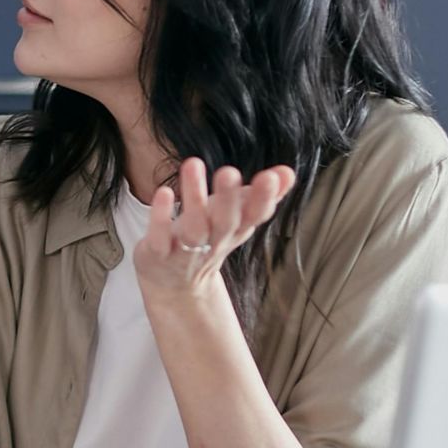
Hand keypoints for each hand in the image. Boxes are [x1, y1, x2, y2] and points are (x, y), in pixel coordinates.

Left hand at [136, 158, 296, 297]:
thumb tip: (288, 172)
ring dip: (193, 199)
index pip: (255, 216)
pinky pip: (160, 238)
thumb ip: (262, 196)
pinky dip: (160, 217)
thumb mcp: (237, 219)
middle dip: (229, 199)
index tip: (271, 176)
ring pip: (193, 229)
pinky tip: (163, 191)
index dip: (264, 199)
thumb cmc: (208, 239)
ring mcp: (186, 250)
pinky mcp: (159, 253)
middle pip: (226, 223)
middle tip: (229, 171)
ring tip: (193, 163)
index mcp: (236, 230)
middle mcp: (214, 241)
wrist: (176, 284)